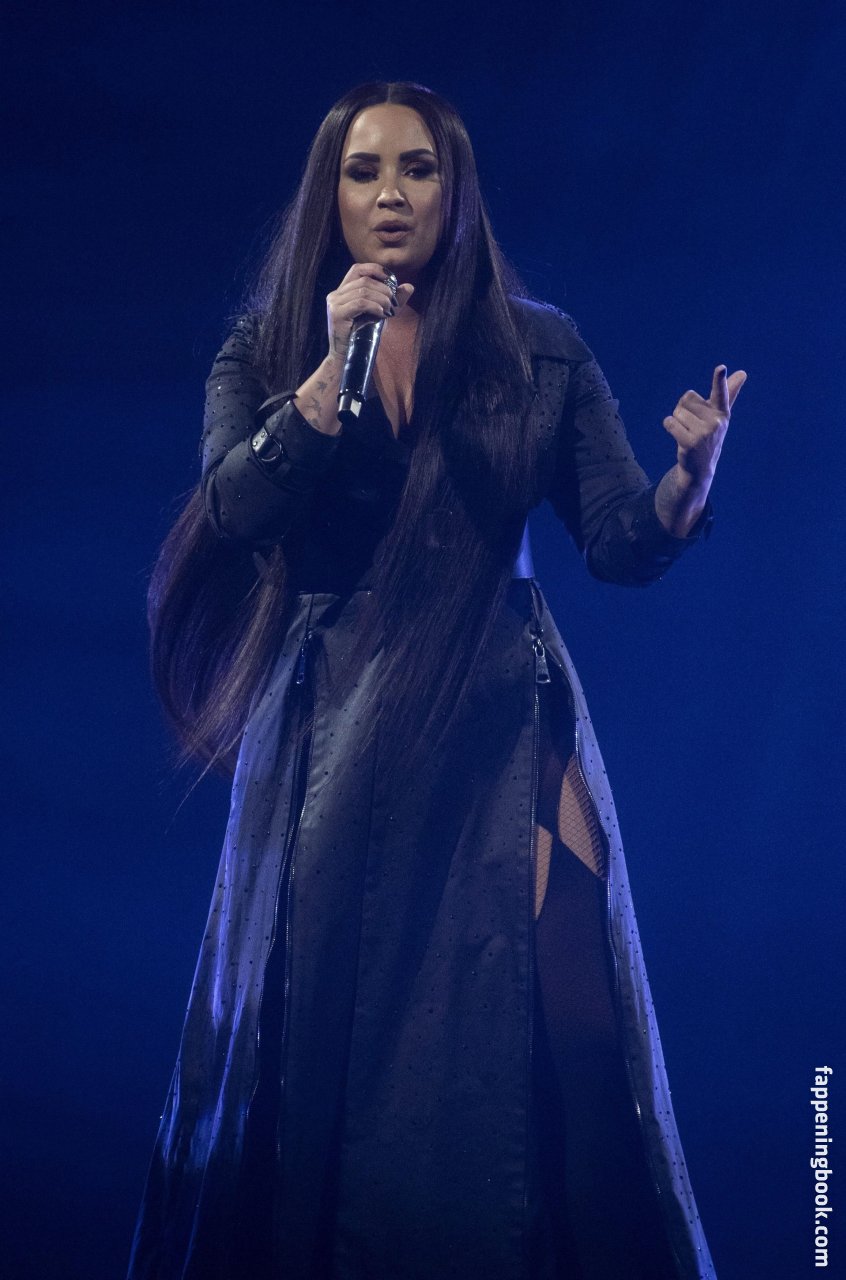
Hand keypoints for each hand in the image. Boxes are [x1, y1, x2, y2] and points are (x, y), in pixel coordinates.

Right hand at [326, 263, 414, 359]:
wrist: (348, 357)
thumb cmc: (363, 336)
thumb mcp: (380, 314)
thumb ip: (393, 300)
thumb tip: (410, 286)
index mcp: (342, 292)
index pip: (357, 269)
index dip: (374, 269)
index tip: (391, 278)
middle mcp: (335, 295)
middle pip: (363, 280)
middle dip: (383, 289)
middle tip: (393, 302)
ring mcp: (334, 304)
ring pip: (362, 290)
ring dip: (381, 298)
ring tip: (388, 309)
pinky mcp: (336, 314)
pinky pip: (359, 303)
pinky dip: (374, 306)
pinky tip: (381, 313)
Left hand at [663, 364, 746, 485]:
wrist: (701, 466)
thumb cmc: (710, 434)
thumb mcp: (720, 415)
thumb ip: (729, 392)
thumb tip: (743, 373)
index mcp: (722, 412)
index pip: (721, 392)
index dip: (720, 379)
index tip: (721, 368)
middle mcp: (716, 422)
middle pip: (687, 398)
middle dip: (684, 408)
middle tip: (692, 423)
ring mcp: (704, 433)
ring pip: (677, 411)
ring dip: (677, 419)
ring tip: (686, 431)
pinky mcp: (690, 442)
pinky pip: (670, 423)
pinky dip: (669, 425)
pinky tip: (677, 434)